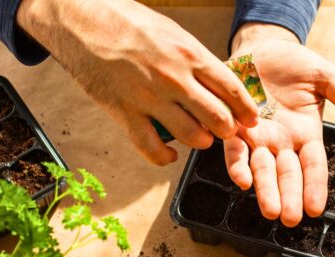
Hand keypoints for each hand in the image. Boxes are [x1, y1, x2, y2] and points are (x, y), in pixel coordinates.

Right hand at [17, 0, 258, 164]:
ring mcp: (149, 98)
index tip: (251, 119)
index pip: (231, 89)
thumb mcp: (173, 33)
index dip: (246, 110)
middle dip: (227, 130)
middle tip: (227, 131)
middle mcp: (173, 79)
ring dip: (201, 142)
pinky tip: (170, 154)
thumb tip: (218, 82)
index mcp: (189, 54)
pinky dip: (165, 157)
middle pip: (217, 117)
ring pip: (191, 136)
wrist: (83, 21)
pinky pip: (151, 148)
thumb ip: (195, 60)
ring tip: (201, 138)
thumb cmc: (128, 23)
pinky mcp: (125, 113)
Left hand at [226, 24, 334, 226]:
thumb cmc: (294, 65)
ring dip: (265, 190)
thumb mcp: (325, 77)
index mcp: (306, 134)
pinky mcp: (234, 126)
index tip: (316, 208)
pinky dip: (237, 164)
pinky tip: (241, 180)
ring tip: (270, 211)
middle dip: (289, 197)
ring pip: (262, 168)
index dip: (314, 186)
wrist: (261, 47)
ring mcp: (257, 137)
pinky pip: (235, 149)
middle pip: (287, 174)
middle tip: (290, 219)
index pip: (313, 165)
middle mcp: (281, 142)